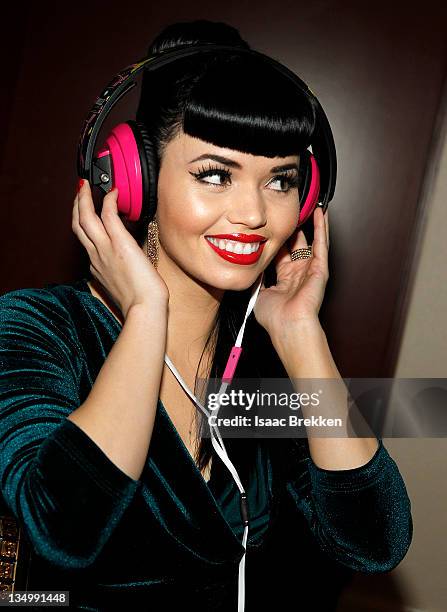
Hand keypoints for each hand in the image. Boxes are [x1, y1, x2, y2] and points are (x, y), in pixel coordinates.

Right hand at [72, 180, 168, 318]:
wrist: (145, 308)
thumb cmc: (141, 301)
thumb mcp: (125, 286)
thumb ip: (122, 273)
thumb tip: (132, 264)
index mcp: (97, 267)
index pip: (86, 242)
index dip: (85, 226)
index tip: (89, 215)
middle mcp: (96, 256)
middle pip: (77, 226)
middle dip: (76, 207)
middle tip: (79, 192)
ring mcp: (105, 249)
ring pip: (84, 218)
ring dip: (83, 199)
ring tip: (85, 185)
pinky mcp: (119, 243)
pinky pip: (108, 215)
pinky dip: (108, 200)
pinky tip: (113, 192)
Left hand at [253, 206, 329, 336]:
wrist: (288, 326)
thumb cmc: (275, 318)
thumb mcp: (260, 294)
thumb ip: (258, 279)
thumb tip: (252, 266)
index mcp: (285, 279)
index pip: (281, 253)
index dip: (277, 239)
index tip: (271, 225)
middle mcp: (299, 273)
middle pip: (296, 244)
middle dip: (293, 228)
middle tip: (289, 210)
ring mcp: (311, 270)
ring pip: (312, 241)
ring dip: (311, 223)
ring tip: (311, 205)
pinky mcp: (320, 269)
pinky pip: (321, 244)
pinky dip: (322, 227)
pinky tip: (321, 213)